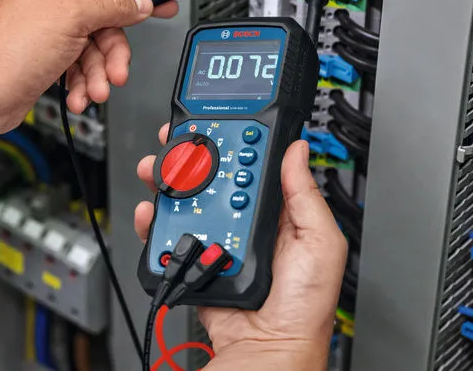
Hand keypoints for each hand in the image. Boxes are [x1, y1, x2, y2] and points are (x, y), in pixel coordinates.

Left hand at [0, 0, 177, 129]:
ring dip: (98, 74)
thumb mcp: (73, 19)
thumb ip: (112, 6)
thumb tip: (139, 1)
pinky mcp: (48, 59)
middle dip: (112, 53)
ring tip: (94, 91)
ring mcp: (49, 32)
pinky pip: (80, 67)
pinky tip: (79, 96)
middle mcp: (50, 3)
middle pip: (105, 22)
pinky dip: (83, 83)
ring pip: (95, 49)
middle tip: (118, 72)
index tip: (163, 4)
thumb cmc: (11, 54)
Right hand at [135, 126, 347, 368]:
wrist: (269, 350)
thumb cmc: (304, 306)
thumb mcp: (321, 243)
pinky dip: (153, 222)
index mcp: (275, 213)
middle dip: (189, 157)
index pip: (250, 167)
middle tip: (174, 142)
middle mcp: (243, 222)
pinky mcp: (193, 260)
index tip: (216, 125)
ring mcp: (216, 240)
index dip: (233, 142)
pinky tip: (152, 212)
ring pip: (185, 202)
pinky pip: (168, 237)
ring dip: (166, 183)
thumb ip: (305, 196)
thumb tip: (297, 151)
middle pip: (211, 178)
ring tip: (157, 172)